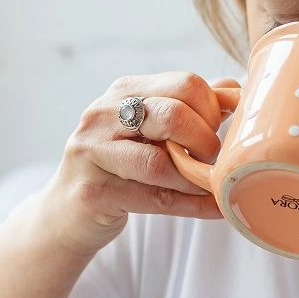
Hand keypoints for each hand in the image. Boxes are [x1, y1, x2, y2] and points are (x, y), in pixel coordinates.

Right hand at [41, 71, 234, 252]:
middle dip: (205, 141)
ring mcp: (93, 153)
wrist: (66, 213)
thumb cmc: (117, 168)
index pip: (184, 84)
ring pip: (159, 162)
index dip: (213, 110)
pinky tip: (214, 207)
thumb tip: (232, 89)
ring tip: (209, 185)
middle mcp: (103, 115)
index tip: (218, 132)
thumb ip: (188, 109)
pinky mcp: (94, 192)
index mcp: (124, 91)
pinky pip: (155, 199)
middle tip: (211, 160)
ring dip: (195, 178)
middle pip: (173, 115)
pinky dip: (192, 205)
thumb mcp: (149, 131)